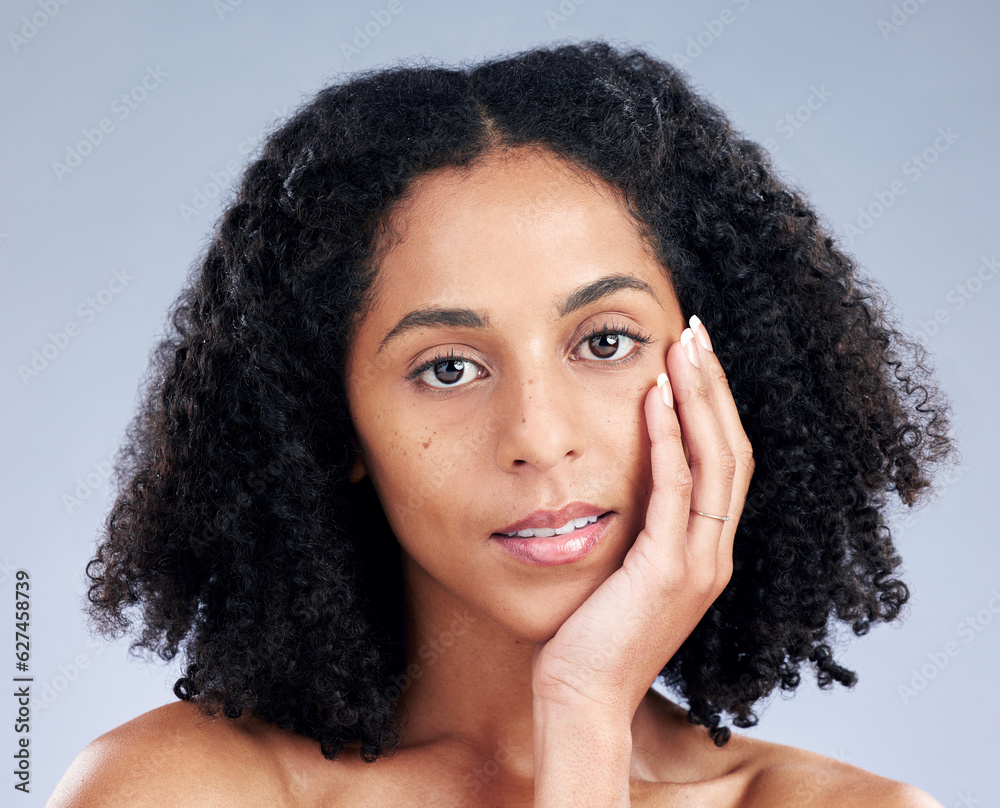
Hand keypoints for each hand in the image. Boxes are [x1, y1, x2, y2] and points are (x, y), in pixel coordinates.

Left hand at [531, 315, 754, 719]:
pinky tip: (657, 397)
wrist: (583, 697)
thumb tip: (621, 476)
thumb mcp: (622, 571)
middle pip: (733, 450)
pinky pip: (677, 490)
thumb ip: (638, 527)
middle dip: (716, 386)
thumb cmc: (590, 635)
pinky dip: (671, 438)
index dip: (716, 407)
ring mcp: (699, 563)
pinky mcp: (669, 570)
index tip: (695, 358)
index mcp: (707, 552)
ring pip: (718, 461)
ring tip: (683, 345)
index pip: (726, 463)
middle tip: (697, 332)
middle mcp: (715, 553)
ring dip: (701, 398)